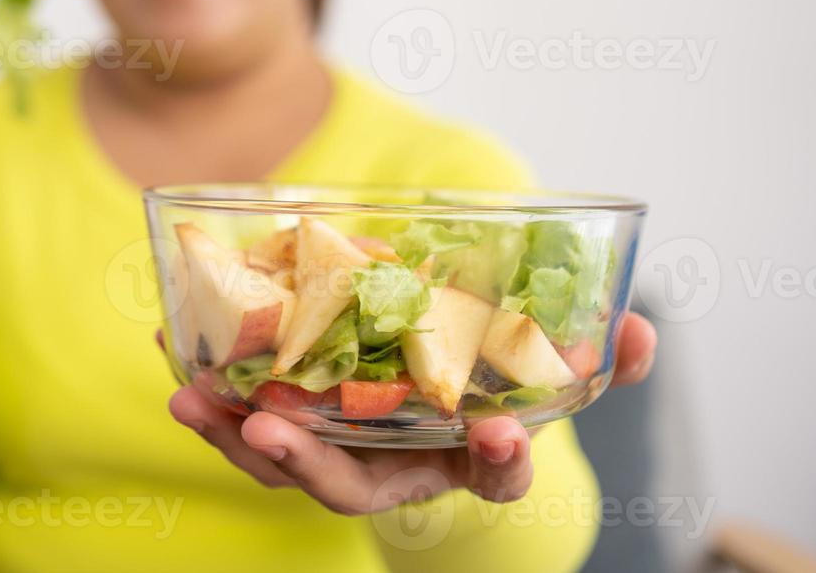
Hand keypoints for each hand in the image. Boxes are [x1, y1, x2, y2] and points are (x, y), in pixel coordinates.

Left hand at [164, 312, 656, 514]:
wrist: (438, 416)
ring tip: (189, 398)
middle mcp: (401, 469)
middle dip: (308, 462)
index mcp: (470, 456)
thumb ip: (597, 357)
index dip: (500, 457)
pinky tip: (174, 352)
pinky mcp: (299, 429)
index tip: (501, 434)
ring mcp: (345, 455)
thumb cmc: (493, 392)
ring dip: (233, 433)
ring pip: (285, 463)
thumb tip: (641, 331)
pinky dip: (211, 397)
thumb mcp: (550, 374)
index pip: (495, 471)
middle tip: (269, 429)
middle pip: (352, 485)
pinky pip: (249, 426)